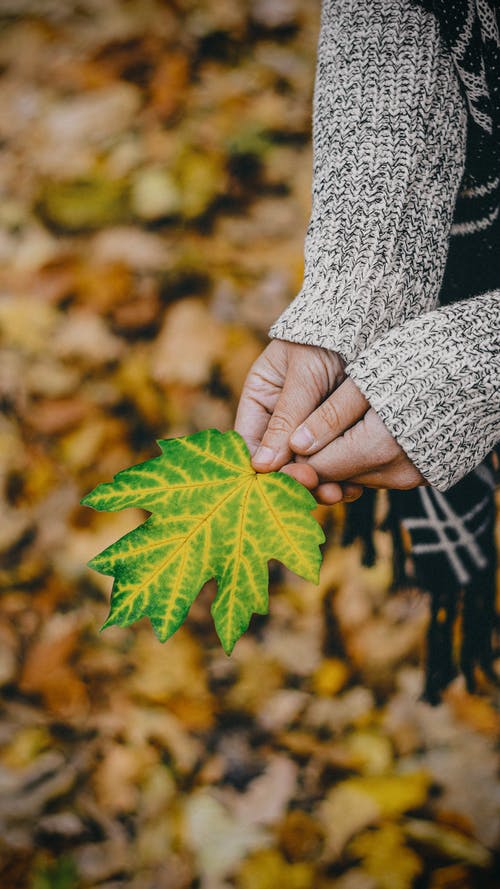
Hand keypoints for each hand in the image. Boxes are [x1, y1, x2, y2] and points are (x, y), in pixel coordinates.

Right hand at [234, 340, 363, 503]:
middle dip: (296, 479)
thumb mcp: (305, 376)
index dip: (263, 469)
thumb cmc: (329, 336)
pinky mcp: (336, 434)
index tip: (283, 484)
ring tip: (338, 492)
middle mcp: (280, 416)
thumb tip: (260, 467)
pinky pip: (333, 461)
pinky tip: (353, 486)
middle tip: (319, 489)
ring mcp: (308, 427)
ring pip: (306, 465)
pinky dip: (340, 475)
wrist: (370, 318)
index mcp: (260, 397)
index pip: (250, 442)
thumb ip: (287, 419)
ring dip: (320, 482)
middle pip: (279, 461)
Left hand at [281, 377, 427, 491]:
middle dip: (313, 459)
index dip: (292, 458)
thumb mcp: (365, 380)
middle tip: (296, 434)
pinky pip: (377, 472)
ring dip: (337, 457)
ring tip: (327, 427)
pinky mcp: (420, 476)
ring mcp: (411, 478)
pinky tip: (357, 431)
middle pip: (335, 475)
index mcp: (378, 448)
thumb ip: (328, 416)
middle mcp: (396, 472)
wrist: (474, 370)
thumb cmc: (417, 364)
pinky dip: (361, 456)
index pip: (317, 467)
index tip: (278, 443)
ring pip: (354, 475)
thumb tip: (292, 447)